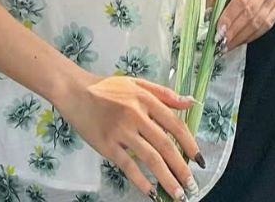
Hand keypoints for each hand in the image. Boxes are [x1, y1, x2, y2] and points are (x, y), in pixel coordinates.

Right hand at [59, 75, 204, 199]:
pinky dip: (141, 181)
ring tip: (178, 194)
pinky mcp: (107, 144)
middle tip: (192, 185)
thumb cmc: (107, 87)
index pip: (174, 124)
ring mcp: (121, 131)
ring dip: (167, 179)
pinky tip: (151, 193)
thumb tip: (190, 102)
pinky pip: (128, 166)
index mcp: (145, 98)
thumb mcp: (136, 83)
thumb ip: (164, 93)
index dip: (189, 144)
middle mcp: (135, 115)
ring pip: (150, 159)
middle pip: (165, 145)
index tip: (199, 160)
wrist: (74, 90)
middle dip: (181, 168)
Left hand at [215, 0, 274, 50]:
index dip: (230, 17)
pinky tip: (240, 40)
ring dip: (242, 36)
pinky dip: (252, 36)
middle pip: (250, 13)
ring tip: (228, 45)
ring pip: (259, 22)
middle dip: (234, 31)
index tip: (219, 30)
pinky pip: (266, 26)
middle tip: (221, 42)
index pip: (240, 0)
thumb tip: (210, 12)